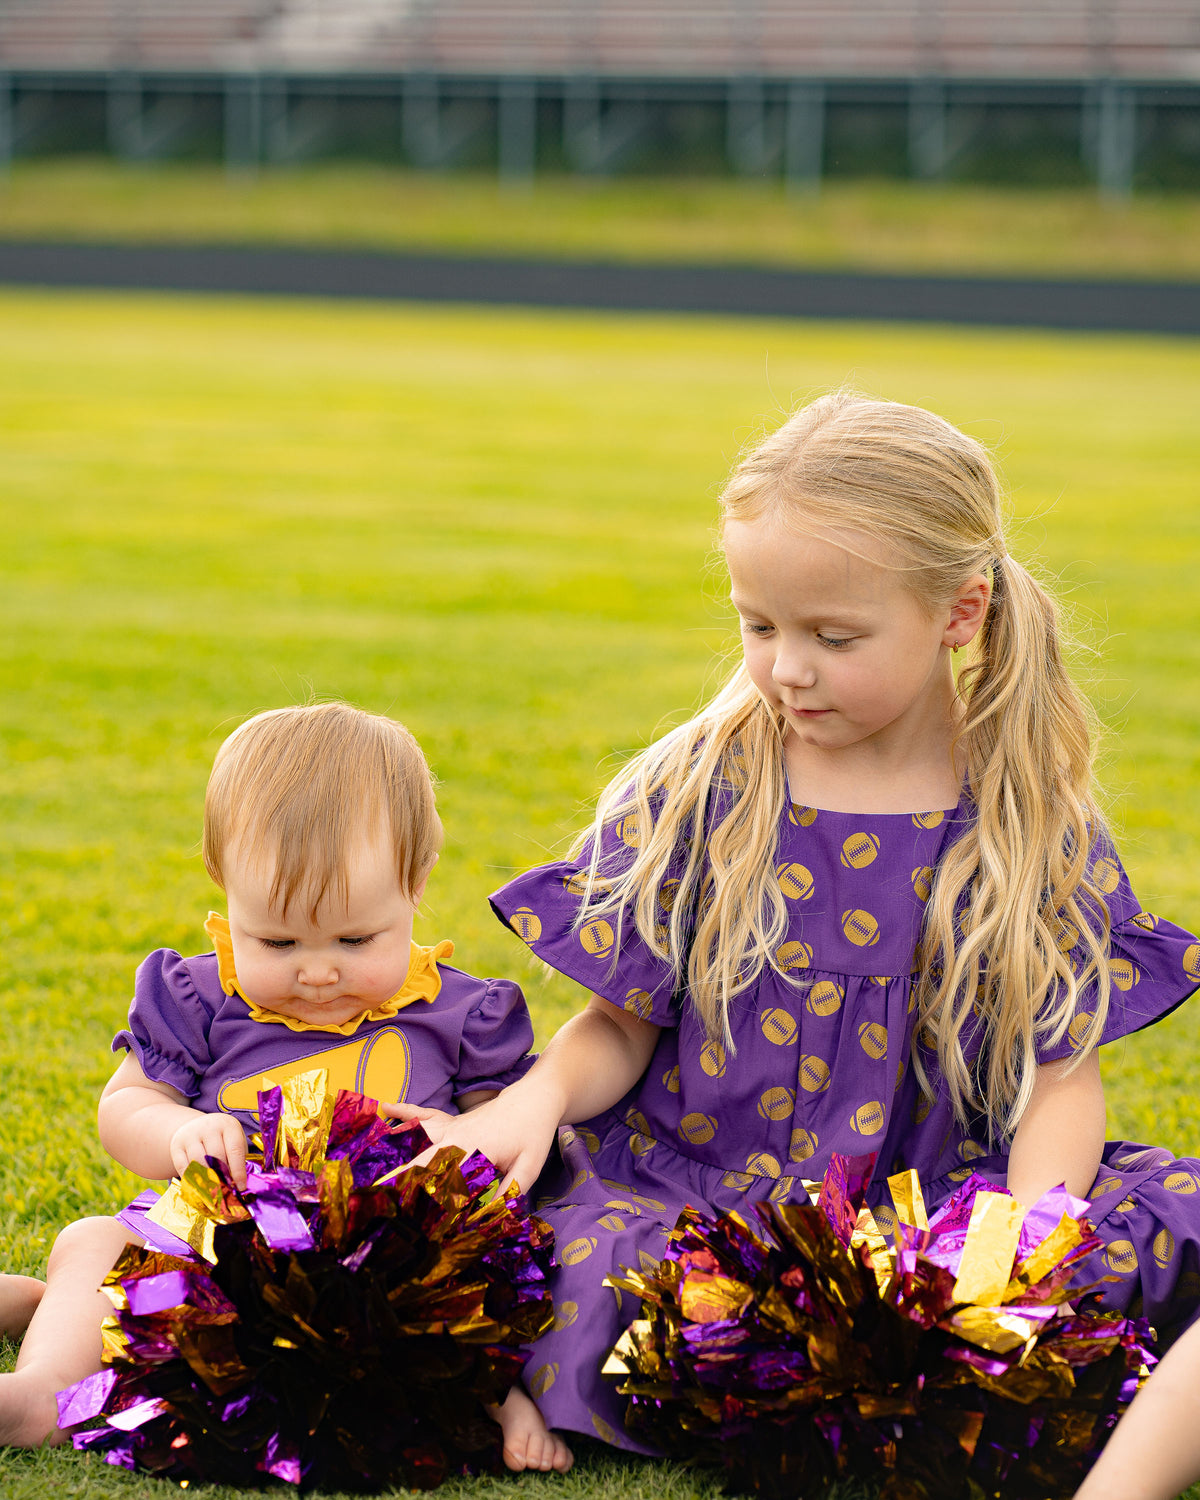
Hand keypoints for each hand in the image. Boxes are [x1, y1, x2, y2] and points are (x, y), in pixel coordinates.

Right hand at [168, 1112, 248, 1188]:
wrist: (197, 1126)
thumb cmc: (222, 1139)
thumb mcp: (234, 1141)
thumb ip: (238, 1159)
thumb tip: (239, 1185)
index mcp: (228, 1125)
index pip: (235, 1150)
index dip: (238, 1171)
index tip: (240, 1187)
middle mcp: (209, 1127)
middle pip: (216, 1156)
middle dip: (222, 1176)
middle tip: (225, 1190)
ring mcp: (191, 1134)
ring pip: (199, 1162)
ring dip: (206, 1179)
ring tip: (213, 1190)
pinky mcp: (177, 1145)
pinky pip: (183, 1167)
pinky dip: (191, 1180)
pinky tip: (198, 1187)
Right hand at [382, 1083, 560, 1194]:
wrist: (534, 1097)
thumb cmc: (533, 1132)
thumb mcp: (529, 1166)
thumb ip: (511, 1192)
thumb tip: (493, 1218)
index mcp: (472, 1149)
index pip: (439, 1174)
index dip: (417, 1191)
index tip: (396, 1209)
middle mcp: (455, 1137)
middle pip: (420, 1161)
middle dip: (396, 1182)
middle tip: (372, 1202)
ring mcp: (451, 1127)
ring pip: (417, 1141)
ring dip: (395, 1155)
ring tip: (369, 1172)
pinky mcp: (452, 1122)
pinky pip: (424, 1116)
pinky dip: (403, 1112)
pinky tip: (384, 1108)